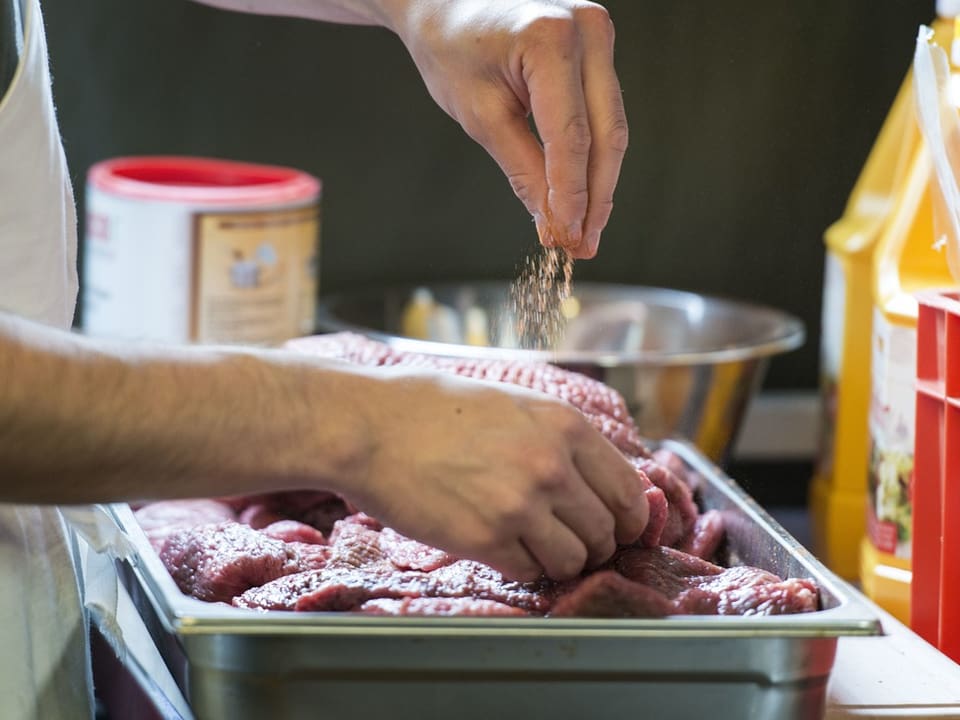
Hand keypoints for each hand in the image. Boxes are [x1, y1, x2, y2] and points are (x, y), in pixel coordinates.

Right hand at [344, 367, 648, 580]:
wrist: (370, 426)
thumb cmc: (432, 407)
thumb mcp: (512, 402)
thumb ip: (558, 436)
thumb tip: (595, 477)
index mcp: (565, 427)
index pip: (628, 491)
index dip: (628, 519)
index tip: (618, 529)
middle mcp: (552, 466)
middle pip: (605, 532)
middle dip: (592, 543)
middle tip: (569, 541)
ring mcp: (521, 506)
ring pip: (573, 560)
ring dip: (557, 560)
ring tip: (530, 545)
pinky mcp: (486, 539)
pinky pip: (528, 571)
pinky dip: (519, 566)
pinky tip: (497, 544)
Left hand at [385, 0, 627, 257]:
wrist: (444, 3)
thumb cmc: (450, 48)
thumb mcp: (481, 115)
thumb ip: (523, 170)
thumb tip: (553, 223)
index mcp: (550, 39)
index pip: (572, 136)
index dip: (572, 195)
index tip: (567, 238)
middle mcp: (587, 30)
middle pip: (606, 134)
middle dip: (595, 198)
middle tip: (583, 245)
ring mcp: (598, 34)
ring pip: (611, 127)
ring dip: (599, 184)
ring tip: (585, 231)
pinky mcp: (597, 46)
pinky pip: (602, 112)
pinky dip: (592, 156)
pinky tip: (584, 195)